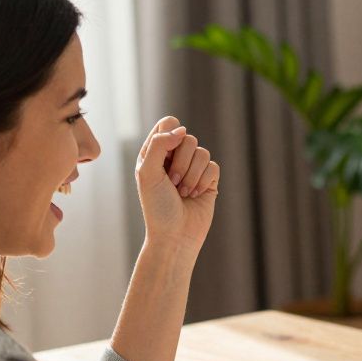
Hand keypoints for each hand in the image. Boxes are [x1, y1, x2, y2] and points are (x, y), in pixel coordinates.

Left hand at [135, 115, 220, 250]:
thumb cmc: (157, 207)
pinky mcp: (208, 180)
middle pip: (187, 138)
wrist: (175, 235)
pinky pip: (213, 166)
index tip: (166, 154)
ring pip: (202, 152)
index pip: (168, 124)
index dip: (170, 134)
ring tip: (183, 192)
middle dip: (181, 162)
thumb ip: (159, 144)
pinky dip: (203, 181)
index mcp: (155, 153)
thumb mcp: (148, 172)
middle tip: (172, 182)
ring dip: (191, 175)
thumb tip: (182, 131)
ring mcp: (193, 168)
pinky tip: (194, 195)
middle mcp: (174, 158)